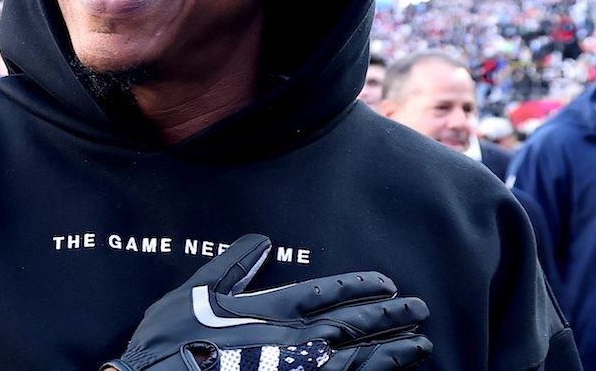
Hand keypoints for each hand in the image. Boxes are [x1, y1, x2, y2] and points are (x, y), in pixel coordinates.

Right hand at [103, 234, 431, 370]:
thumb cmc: (174, 343)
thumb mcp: (196, 293)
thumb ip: (231, 265)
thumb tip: (259, 240)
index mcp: (274, 307)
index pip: (332, 291)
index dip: (363, 286)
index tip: (387, 283)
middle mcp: (298, 338)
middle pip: (357, 321)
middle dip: (392, 313)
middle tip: (419, 307)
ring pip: (364, 357)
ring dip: (396, 347)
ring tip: (421, 342)